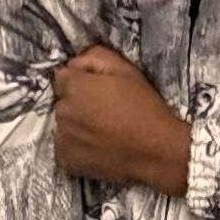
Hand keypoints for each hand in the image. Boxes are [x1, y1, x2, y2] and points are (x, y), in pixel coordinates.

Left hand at [52, 47, 190, 193]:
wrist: (157, 152)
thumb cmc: (145, 108)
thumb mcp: (126, 70)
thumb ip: (94, 57)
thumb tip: (73, 63)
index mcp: (75, 87)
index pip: (62, 78)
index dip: (81, 83)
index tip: (98, 92)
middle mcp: (62, 111)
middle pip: (63, 103)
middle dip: (78, 105)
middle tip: (104, 113)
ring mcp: (63, 138)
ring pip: (64, 126)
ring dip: (76, 127)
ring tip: (102, 133)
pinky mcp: (66, 161)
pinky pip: (65, 149)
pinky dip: (77, 149)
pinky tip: (98, 148)